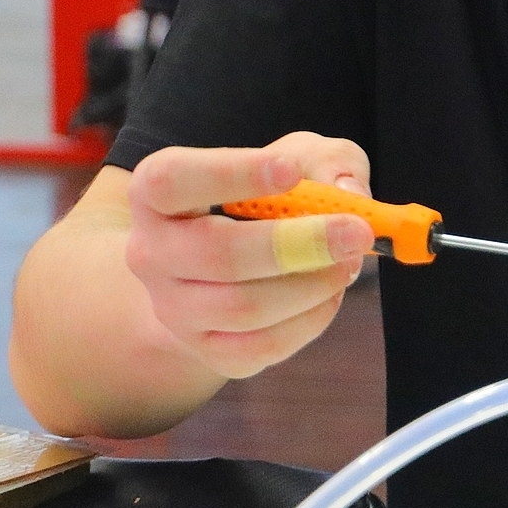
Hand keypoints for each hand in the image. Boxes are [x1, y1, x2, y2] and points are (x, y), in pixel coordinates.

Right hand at [123, 134, 374, 380]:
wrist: (231, 264)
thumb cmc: (266, 199)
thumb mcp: (297, 159)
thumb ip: (327, 163)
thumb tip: (351, 197)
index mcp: (156, 193)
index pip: (173, 180)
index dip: (232, 174)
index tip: (290, 170)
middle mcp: (151, 252)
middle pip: (218, 254)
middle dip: (298, 244)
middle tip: (357, 232)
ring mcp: (173, 308)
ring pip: (245, 306)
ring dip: (313, 284)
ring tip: (348, 262)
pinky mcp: (206, 349)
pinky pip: (264, 345)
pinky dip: (312, 318)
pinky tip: (329, 292)